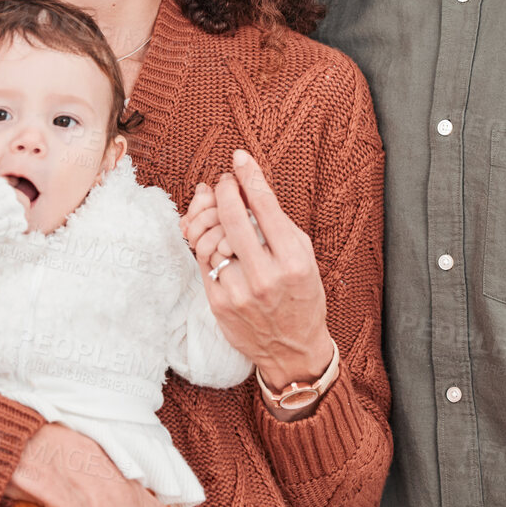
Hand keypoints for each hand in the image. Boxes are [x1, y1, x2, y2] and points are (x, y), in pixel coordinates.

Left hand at [181, 148, 335, 406]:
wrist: (293, 348)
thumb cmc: (301, 294)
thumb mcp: (302, 256)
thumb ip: (275, 222)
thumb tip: (244, 184)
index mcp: (293, 260)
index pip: (264, 206)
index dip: (248, 176)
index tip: (239, 158)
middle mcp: (266, 276)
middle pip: (231, 217)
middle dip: (224, 191)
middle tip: (224, 183)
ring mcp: (240, 291)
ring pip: (212, 239)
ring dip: (212, 220)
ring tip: (220, 219)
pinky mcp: (219, 303)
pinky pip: (203, 262)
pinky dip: (206, 246)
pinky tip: (216, 241)